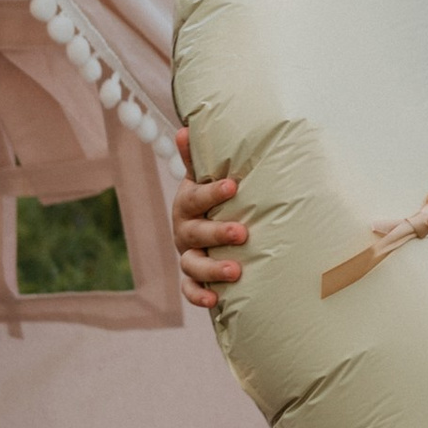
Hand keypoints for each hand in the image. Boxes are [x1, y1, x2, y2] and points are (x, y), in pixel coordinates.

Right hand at [172, 130, 246, 312]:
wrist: (201, 226)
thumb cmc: (209, 198)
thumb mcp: (202, 176)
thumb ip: (196, 157)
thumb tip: (185, 127)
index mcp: (187, 204)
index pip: (196, 198)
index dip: (212, 193)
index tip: (232, 185)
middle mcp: (184, 230)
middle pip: (195, 233)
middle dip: (218, 233)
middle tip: (242, 233)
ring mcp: (188, 254)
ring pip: (192, 264)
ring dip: (211, 269)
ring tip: (235, 272)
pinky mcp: (192, 277)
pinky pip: (189, 289)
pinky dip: (199, 296)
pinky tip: (214, 301)